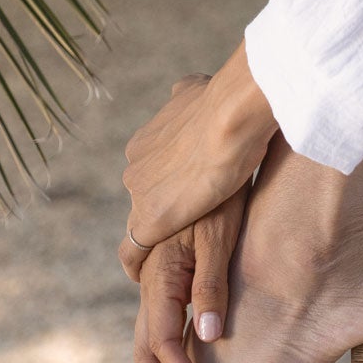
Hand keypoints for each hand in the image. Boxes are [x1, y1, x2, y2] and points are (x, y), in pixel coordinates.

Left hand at [120, 49, 274, 279]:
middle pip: (146, 195)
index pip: (152, 170)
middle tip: (193, 217)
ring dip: (158, 231)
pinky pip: (132, 251)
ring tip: (177, 248)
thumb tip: (188, 87)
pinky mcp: (149, 221)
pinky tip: (143, 276)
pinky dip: (136, 264)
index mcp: (145, 140)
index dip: (170, 181)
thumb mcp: (197, 88)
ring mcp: (139, 194)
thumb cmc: (224, 102)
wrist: (229, 117)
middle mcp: (135, 164)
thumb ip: (188, 94)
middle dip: (165, 205)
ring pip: (142, 221)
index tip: (184, 190)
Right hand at [134, 183, 247, 362]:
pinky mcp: (147, 194)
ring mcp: (141, 223)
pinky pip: (150, 247)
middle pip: (144, 327)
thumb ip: (213, 286)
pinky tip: (180, 286)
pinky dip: (161, 278)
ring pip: (146, 287)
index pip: (164, 340)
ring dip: (157, 328)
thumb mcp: (224, 234)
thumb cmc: (232, 175)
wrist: (226, 111)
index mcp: (160, 266)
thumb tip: (208, 338)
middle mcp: (141, 250)